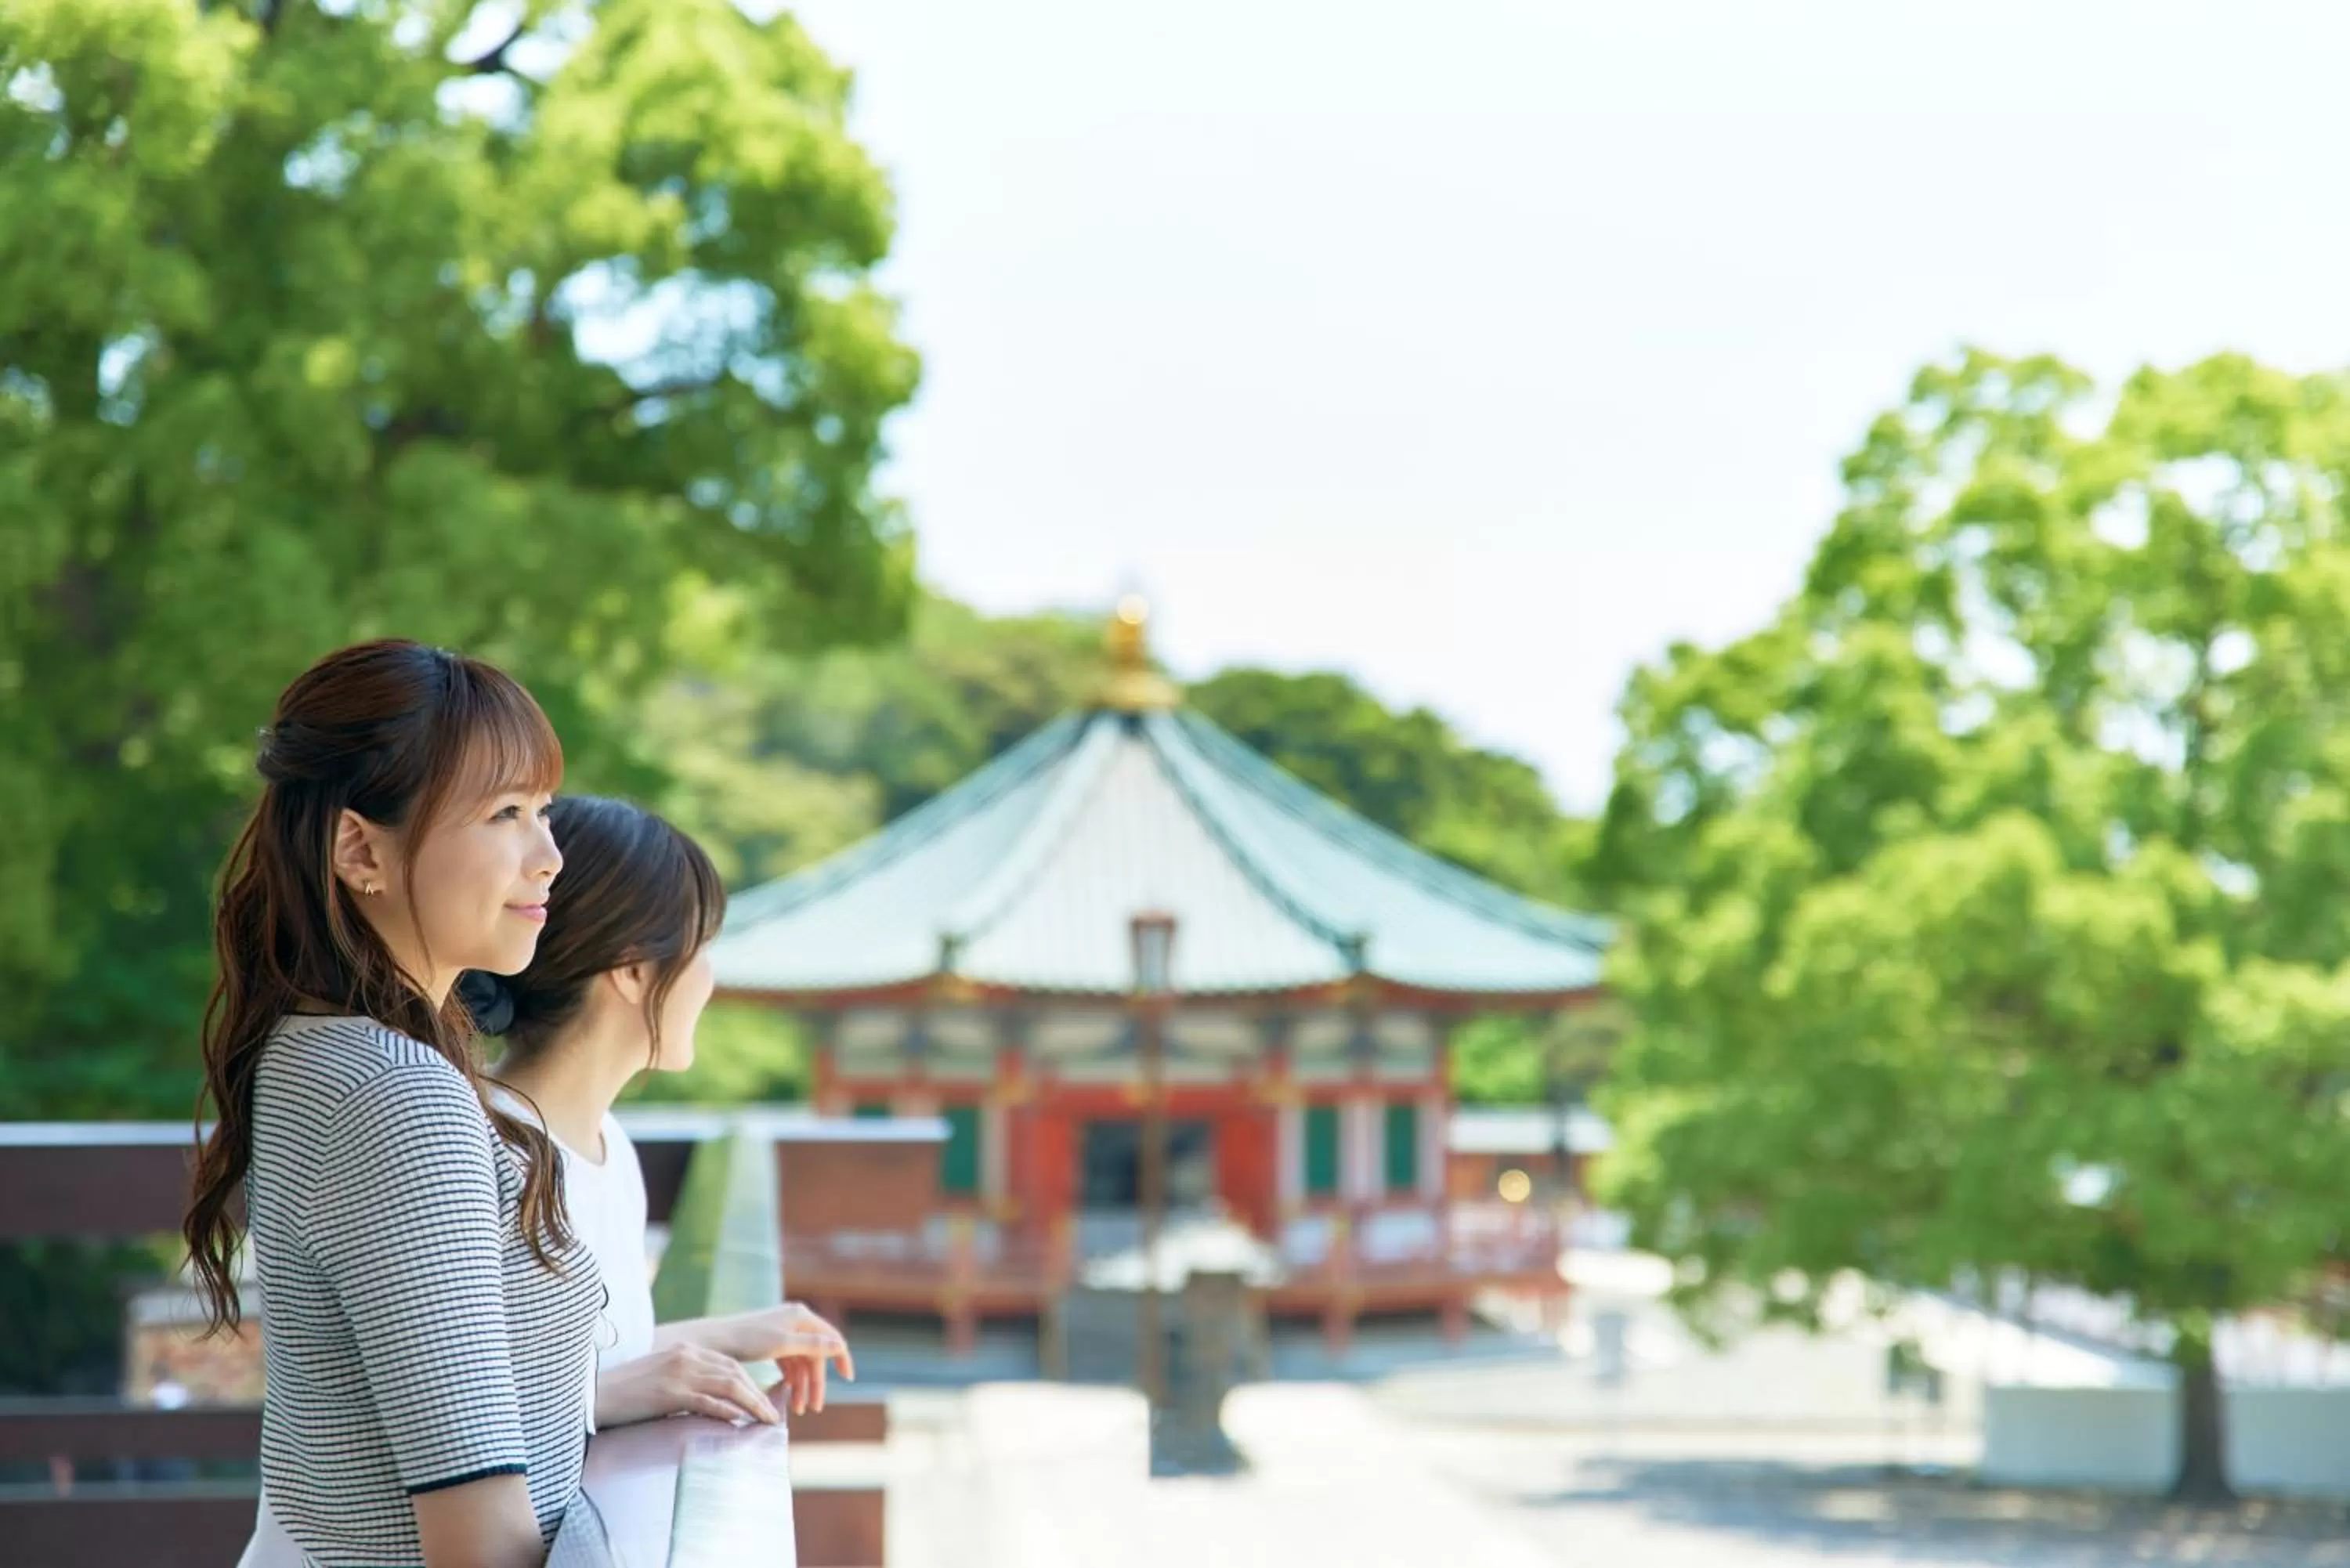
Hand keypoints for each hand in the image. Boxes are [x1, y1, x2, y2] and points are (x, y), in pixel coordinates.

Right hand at [595, 1342, 779, 1429]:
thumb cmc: (626, 1392)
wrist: (594, 1394)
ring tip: (766, 1421)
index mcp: (684, 1350)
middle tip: (772, 1414)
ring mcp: (678, 1374)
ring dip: (752, 1404)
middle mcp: (685, 1357)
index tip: (762, 1400)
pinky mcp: (669, 1394)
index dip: (750, 1382)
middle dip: (758, 1394)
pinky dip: (727, 1411)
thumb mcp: (662, 1378)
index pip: (729, 1363)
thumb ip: (688, 1382)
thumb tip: (714, 1402)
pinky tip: (739, 1423)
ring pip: (728, 1385)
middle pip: (734, 1372)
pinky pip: (707, 1401)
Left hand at [746, 1303, 852, 1415]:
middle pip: (814, 1355)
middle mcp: (794, 1321)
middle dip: (815, 1382)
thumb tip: (840, 1345)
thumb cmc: (747, 1339)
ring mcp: (782, 1332)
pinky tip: (787, 1393)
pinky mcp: (770, 1343)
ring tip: (798, 1409)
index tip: (848, 1379)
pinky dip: (790, 1378)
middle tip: (813, 1408)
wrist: (713, 1341)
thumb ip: (813, 1345)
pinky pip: (788, 1363)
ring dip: (802, 1385)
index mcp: (801, 1317)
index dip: (841, 1358)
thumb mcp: (783, 1344)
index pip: (831, 1338)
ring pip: (801, 1362)